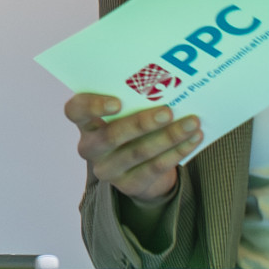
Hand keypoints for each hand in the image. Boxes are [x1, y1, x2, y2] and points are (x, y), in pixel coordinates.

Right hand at [65, 92, 201, 205]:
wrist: (140, 167)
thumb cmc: (132, 126)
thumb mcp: (126, 113)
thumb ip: (134, 100)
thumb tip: (166, 83)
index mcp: (85, 122)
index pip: (75, 111)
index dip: (92, 106)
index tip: (117, 102)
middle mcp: (91, 147)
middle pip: (111, 135)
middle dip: (142, 123)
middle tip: (168, 112)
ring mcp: (108, 169)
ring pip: (139, 152)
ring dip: (169, 136)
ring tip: (191, 123)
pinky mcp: (128, 185)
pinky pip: (155, 167)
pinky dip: (178, 151)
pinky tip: (193, 139)